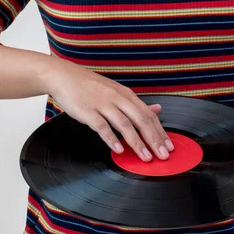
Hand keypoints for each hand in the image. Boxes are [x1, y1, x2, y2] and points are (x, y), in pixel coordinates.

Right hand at [41, 60, 173, 161]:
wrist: (65, 76)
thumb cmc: (91, 86)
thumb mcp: (117, 91)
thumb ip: (136, 104)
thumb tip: (158, 109)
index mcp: (127, 95)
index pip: (149, 116)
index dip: (161, 132)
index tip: (169, 147)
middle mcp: (118, 99)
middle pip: (141, 120)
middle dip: (154, 140)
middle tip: (163, 156)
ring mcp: (103, 104)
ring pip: (124, 124)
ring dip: (137, 143)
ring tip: (145, 157)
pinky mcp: (88, 111)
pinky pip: (102, 126)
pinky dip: (111, 138)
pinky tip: (118, 150)